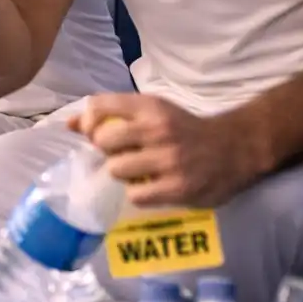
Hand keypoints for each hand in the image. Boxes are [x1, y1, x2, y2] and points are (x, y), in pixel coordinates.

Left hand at [69, 93, 261, 207]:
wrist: (234, 147)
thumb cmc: (183, 128)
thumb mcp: (151, 112)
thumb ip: (112, 115)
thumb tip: (69, 124)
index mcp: (149, 107)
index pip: (99, 106)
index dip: (88, 122)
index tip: (94, 133)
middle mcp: (157, 129)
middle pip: (103, 141)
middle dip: (106, 150)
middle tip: (121, 154)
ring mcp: (168, 159)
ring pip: (116, 169)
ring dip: (122, 173)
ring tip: (138, 171)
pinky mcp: (178, 187)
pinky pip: (135, 195)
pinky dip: (138, 194)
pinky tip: (151, 186)